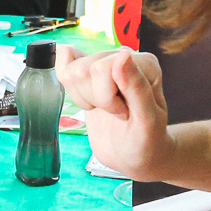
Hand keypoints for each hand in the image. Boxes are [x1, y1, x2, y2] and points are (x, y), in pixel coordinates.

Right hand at [56, 46, 176, 180]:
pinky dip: (71, 91)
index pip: (102, 67)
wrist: (135, 154)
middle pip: (83, 69)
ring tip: (107, 110)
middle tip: (116, 113)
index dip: (107, 98)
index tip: (124, 113)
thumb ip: (136, 86)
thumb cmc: (147, 140)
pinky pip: (64, 68)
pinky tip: (90, 101)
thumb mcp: (147, 121)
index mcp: (144, 63)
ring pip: (71, 71)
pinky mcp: (88, 73)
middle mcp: (124, 57)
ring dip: (85, 99)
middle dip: (96, 99)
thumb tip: (123, 55)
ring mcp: (104, 63)